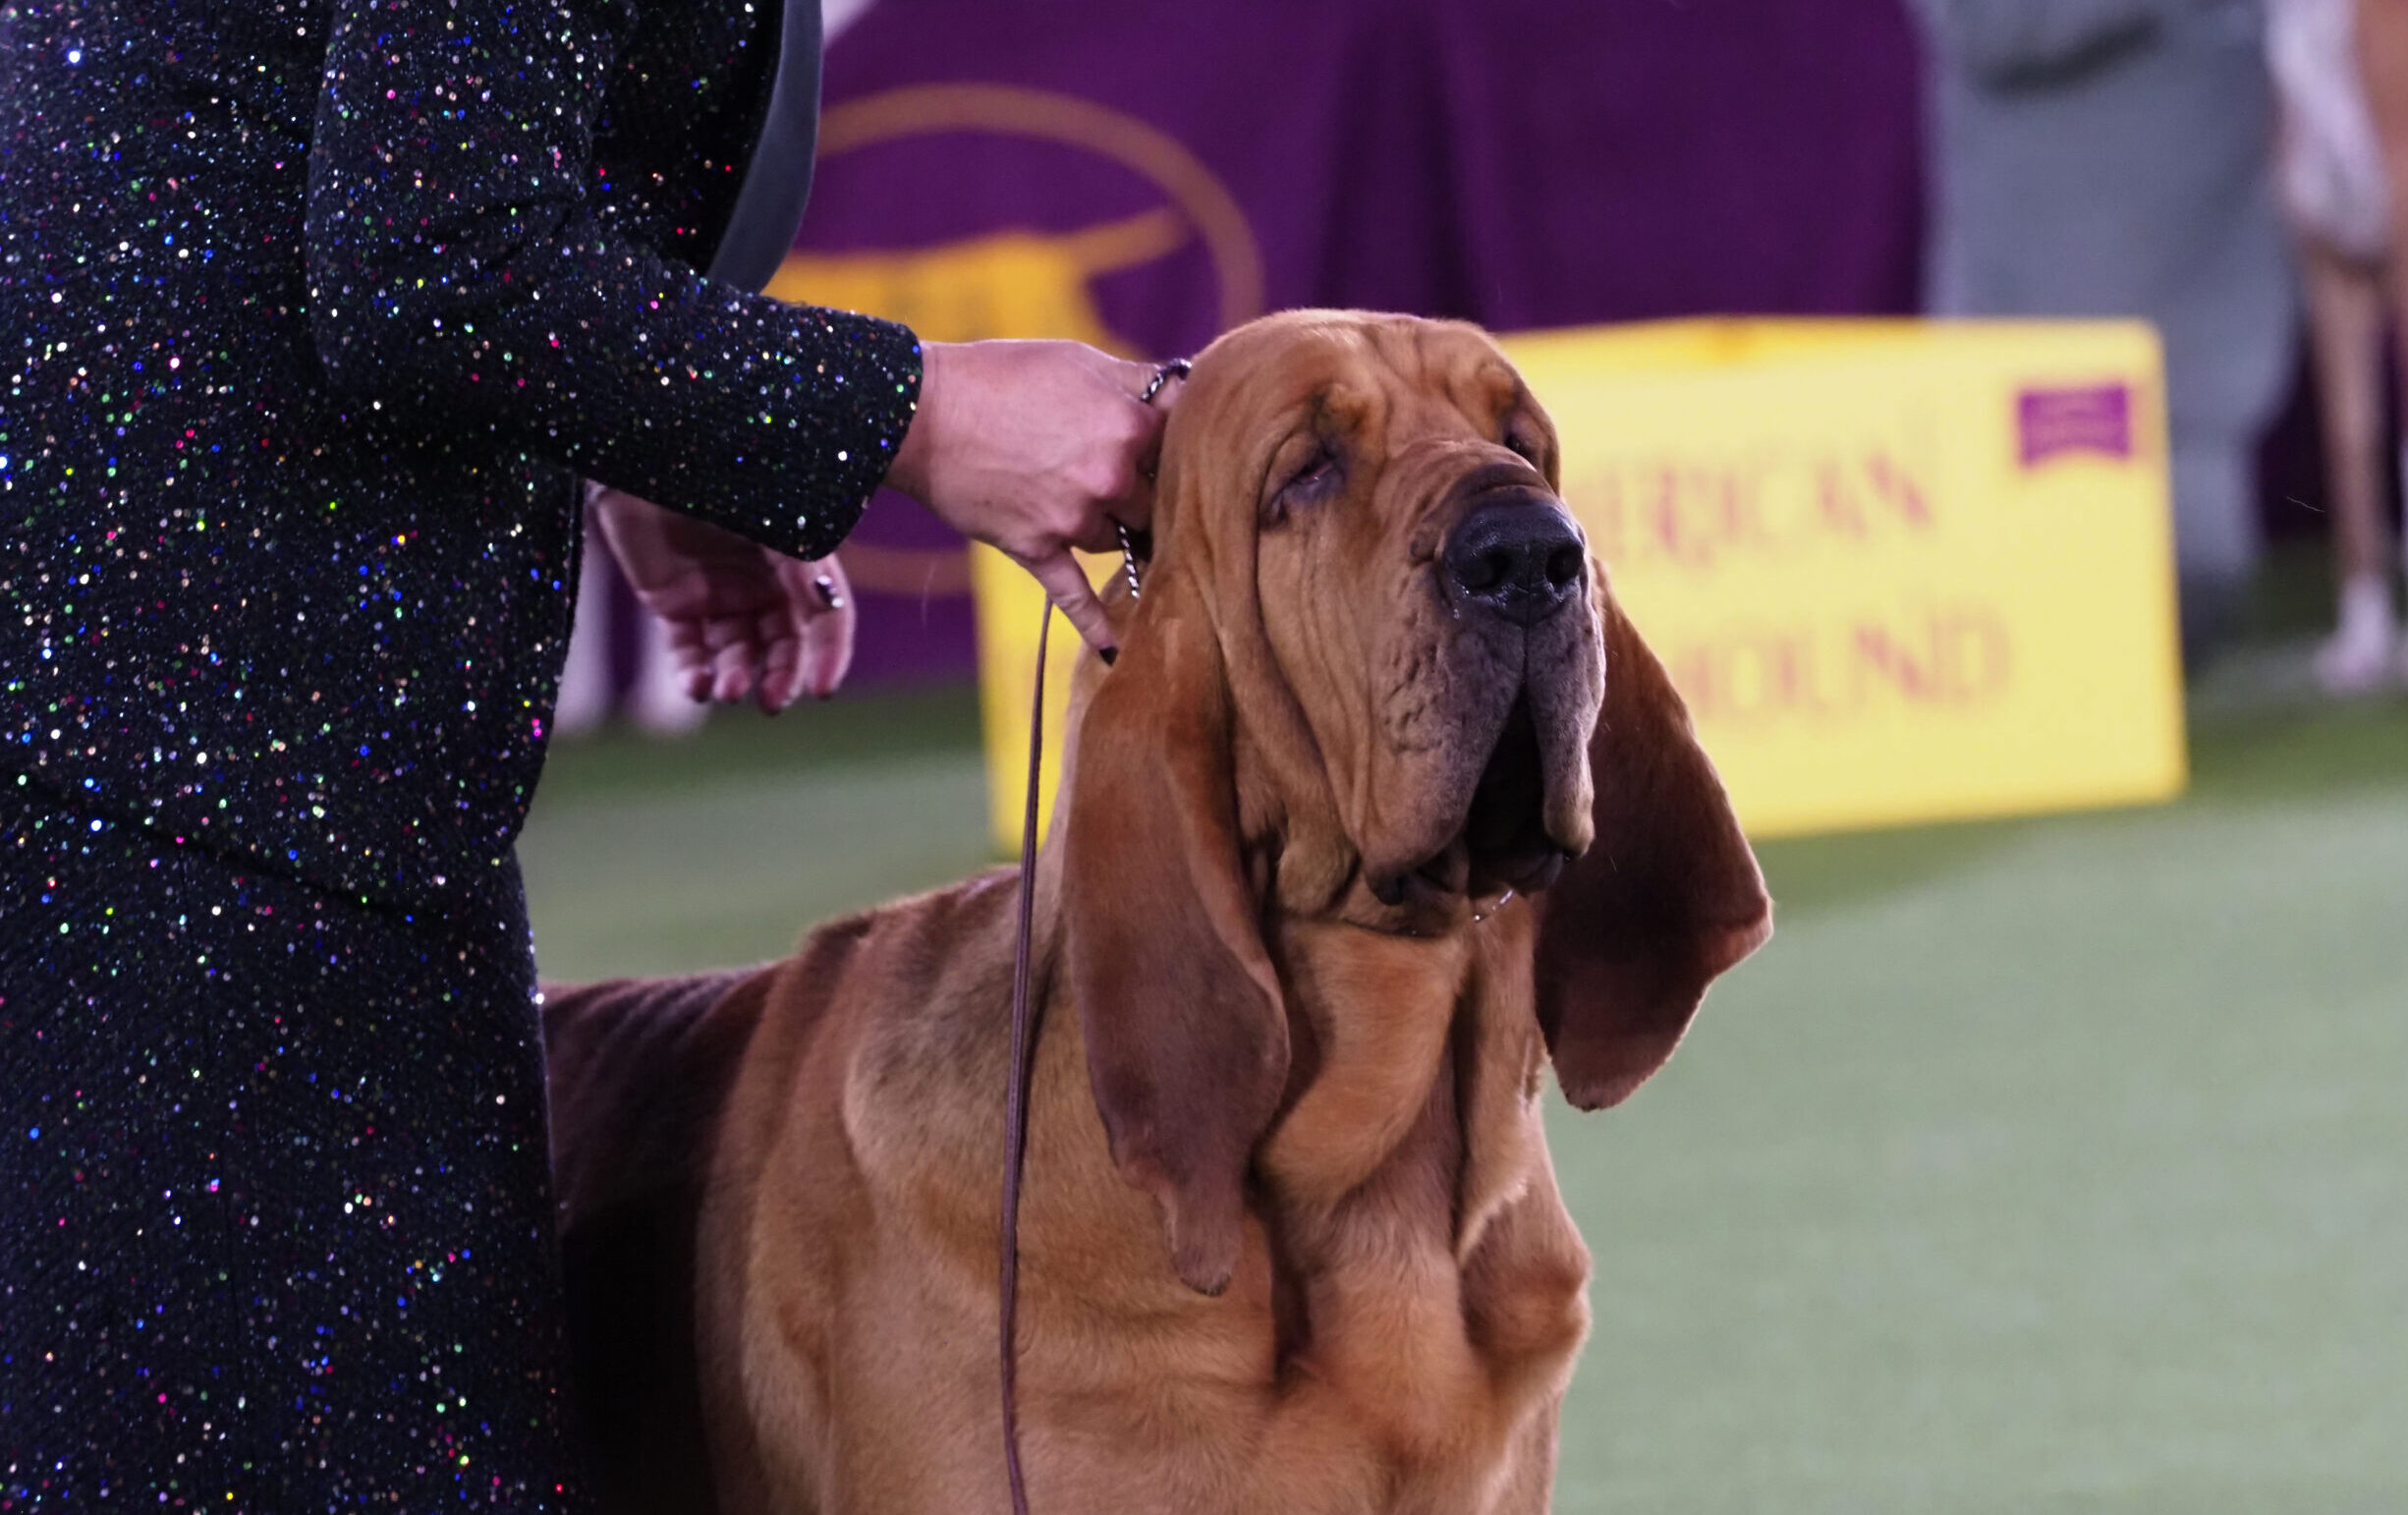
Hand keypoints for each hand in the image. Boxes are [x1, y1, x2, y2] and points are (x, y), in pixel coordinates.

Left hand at [587, 483, 855, 711]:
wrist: (644, 453)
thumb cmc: (718, 474)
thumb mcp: (771, 515)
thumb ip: (802, 561)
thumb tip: (828, 609)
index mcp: (796, 561)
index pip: (824, 617)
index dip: (828, 655)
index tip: (822, 690)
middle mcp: (762, 582)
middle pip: (783, 644)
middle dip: (781, 676)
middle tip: (772, 702)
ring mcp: (718, 594)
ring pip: (737, 653)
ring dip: (737, 678)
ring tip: (728, 692)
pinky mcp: (673, 602)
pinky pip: (688, 650)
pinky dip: (693, 674)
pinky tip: (696, 686)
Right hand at [883, 340, 1171, 655]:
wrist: (922, 413)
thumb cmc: (1000, 375)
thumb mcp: (1079, 359)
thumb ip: (1138, 384)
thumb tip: (1185, 392)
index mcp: (1132, 424)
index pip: (1184, 445)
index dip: (1177, 445)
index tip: (1173, 446)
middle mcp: (1112, 477)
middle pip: (1160, 500)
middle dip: (1151, 494)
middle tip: (1146, 490)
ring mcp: (1075, 519)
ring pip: (1122, 540)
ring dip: (1117, 532)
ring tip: (1112, 525)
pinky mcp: (1038, 549)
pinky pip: (1075, 596)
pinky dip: (1096, 624)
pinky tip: (1117, 649)